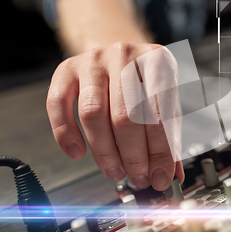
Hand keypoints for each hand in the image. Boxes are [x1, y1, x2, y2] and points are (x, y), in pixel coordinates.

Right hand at [46, 41, 184, 190]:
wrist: (120, 53)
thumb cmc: (145, 82)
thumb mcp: (167, 102)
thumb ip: (170, 137)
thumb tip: (171, 175)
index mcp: (158, 62)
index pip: (160, 114)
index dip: (160, 151)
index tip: (160, 177)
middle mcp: (125, 56)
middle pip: (126, 115)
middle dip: (133, 156)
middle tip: (138, 177)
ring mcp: (94, 60)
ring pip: (92, 113)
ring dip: (104, 151)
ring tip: (114, 170)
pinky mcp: (67, 68)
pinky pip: (58, 104)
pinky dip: (66, 133)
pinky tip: (78, 152)